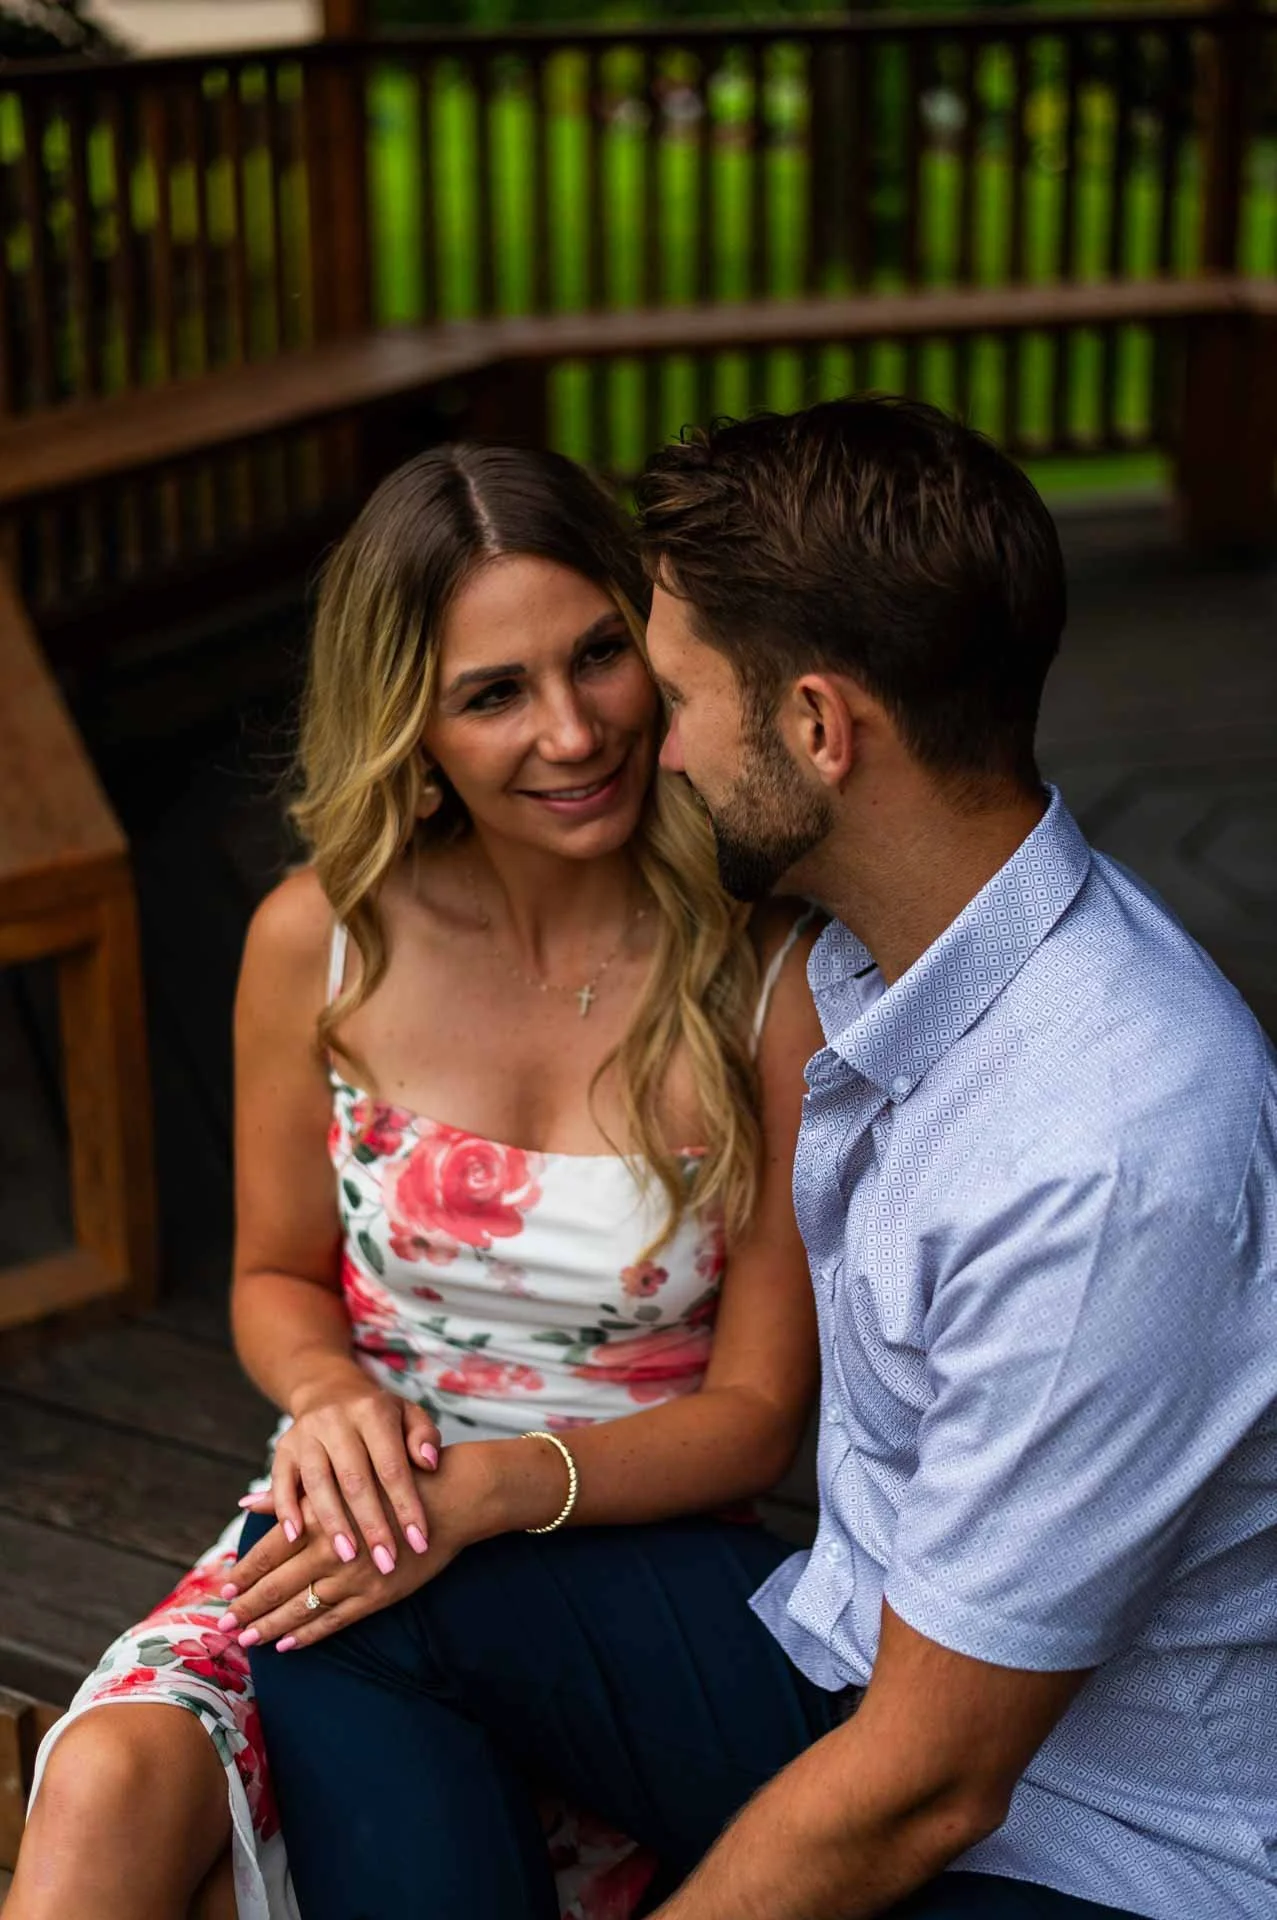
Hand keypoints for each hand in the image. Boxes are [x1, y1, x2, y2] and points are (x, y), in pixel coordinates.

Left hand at [222, 1445, 501, 1651]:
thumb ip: (293, 1494)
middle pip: (279, 1585)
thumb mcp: (342, 1476)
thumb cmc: (393, 1478)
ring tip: (246, 1639)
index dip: (244, 1573)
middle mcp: (333, 1549)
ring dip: (271, 1626)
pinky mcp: (377, 1596)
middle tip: (222, 1626)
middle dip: (248, 1607)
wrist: (450, 1497)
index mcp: (321, 1517)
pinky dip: (309, 1633)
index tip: (223, 1590)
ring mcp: (355, 1577)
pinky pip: (334, 1621)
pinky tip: (288, 1644)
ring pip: (302, 1608)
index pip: (270, 1551)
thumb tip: (247, 1501)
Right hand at [247, 1365, 439, 1568]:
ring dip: (333, 1523)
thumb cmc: (380, 1417)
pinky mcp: (283, 1448)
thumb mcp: (409, 1415)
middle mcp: (336, 1420)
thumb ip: (423, 1437)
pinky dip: (285, 1509)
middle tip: (386, 1563)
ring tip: (348, 1558)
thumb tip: (429, 1463)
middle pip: (354, 1479)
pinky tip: (295, 1538)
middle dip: (372, 1525)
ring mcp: (306, 1434)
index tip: (420, 1542)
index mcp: (372, 1411)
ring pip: (318, 1483)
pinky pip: (281, 1480)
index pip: (391, 1465)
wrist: (330, 1391)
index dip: (406, 1505)